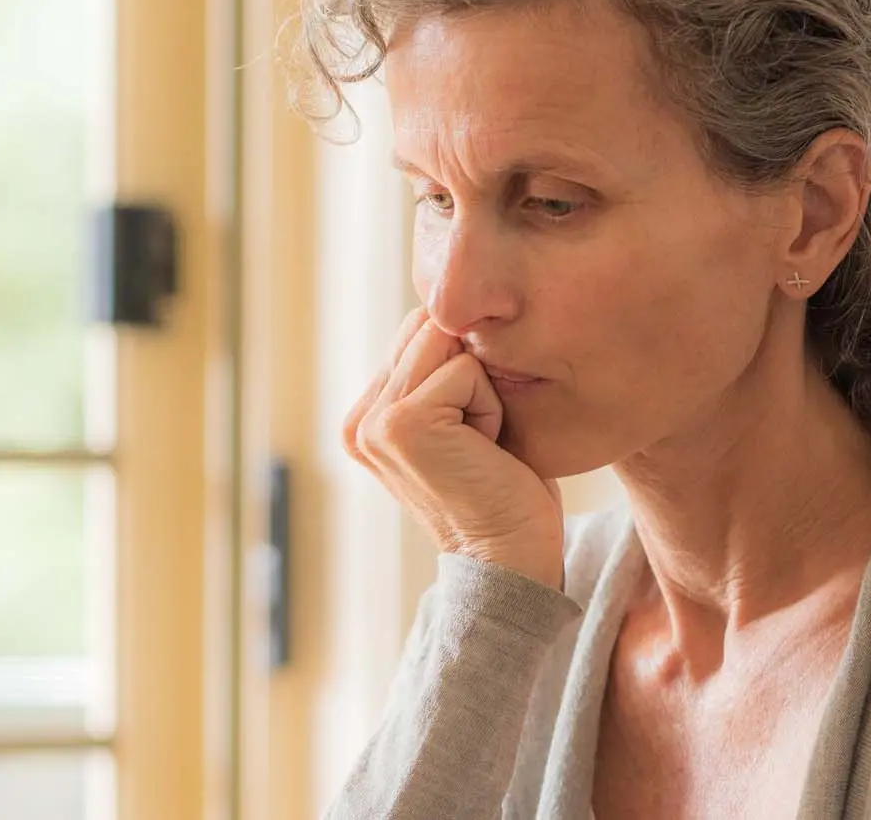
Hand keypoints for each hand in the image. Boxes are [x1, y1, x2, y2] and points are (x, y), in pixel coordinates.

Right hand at [342, 309, 566, 589]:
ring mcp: (375, 422)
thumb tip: (446, 310)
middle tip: (477, 440)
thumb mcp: (459, 423)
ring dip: (481, 389)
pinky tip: (485, 451)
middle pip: (427, 329)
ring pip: (445, 343)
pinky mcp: (401, 423)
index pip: (415, 333)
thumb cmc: (502, 491)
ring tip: (480, 443)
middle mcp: (359, 420)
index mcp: (364, 419)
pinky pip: (465, 369)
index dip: (462, 369)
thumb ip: (436, 375)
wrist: (510, 559)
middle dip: (469, 373)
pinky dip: (491, 406)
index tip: (469, 435)